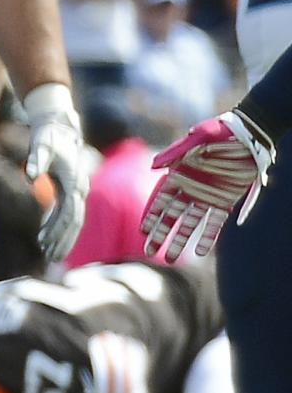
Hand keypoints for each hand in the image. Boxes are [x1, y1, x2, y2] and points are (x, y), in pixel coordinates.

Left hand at [18, 82, 93, 265]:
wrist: (59, 126)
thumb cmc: (49, 135)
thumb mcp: (42, 145)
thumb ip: (37, 160)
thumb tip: (30, 175)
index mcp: (75, 182)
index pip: (70, 213)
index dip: (58, 230)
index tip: (45, 243)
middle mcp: (80, 189)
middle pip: (75, 221)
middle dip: (64, 241)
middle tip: (49, 258)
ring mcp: (77, 191)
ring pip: (73, 220)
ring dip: (62, 238)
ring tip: (47, 254)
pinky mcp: (71, 191)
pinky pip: (67, 214)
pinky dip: (58, 227)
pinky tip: (45, 237)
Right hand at [142, 108, 276, 262]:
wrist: (249, 135)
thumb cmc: (219, 133)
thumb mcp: (195, 140)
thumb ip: (174, 154)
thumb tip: (152, 167)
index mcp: (178, 175)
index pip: (160, 200)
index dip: (152, 216)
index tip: (142, 232)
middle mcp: (190, 188)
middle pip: (171, 216)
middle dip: (160, 235)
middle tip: (150, 253)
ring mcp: (208, 196)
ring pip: (190, 224)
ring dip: (180, 241)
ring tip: (170, 259)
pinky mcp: (226, 200)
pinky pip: (215, 223)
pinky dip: (207, 237)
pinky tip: (199, 253)